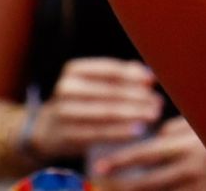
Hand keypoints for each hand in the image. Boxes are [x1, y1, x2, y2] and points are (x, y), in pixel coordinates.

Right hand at [27, 58, 162, 159]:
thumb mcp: (95, 83)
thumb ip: (122, 76)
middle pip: (110, 92)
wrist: (47, 130)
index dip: (133, 75)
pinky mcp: (66, 135)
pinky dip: (121, 132)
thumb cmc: (83, 99)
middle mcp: (65, 89)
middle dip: (138, 97)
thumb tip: (149, 77)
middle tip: (158, 102)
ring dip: (134, 114)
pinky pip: (99, 133)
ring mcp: (63, 113)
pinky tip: (139, 131)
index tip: (152, 81)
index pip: (109, 70)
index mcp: (74, 70)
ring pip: (106, 113)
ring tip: (153, 115)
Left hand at [91, 117, 205, 190]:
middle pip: (146, 177)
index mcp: (191, 141)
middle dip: (120, 180)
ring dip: (135, 190)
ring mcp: (197, 183)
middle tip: (99, 178)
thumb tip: (158, 133)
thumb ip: (184, 128)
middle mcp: (191, 164)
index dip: (121, 159)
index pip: (147, 152)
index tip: (99, 165)